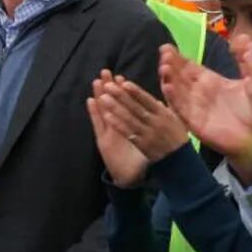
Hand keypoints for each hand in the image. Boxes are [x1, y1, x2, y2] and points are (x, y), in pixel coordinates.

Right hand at [86, 70, 147, 187]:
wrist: (132, 179)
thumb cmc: (143, 159)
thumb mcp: (152, 141)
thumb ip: (156, 124)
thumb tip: (162, 106)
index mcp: (133, 126)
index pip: (129, 104)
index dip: (125, 91)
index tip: (122, 78)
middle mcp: (119, 127)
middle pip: (114, 103)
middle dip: (110, 87)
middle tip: (105, 72)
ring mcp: (109, 133)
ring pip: (104, 110)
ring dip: (99, 96)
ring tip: (96, 81)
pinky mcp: (103, 141)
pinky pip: (98, 125)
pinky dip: (94, 113)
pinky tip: (90, 101)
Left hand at [98, 75, 187, 163]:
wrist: (180, 160)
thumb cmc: (177, 134)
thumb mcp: (177, 116)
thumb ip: (171, 100)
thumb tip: (168, 84)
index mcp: (164, 114)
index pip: (148, 101)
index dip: (136, 92)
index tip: (124, 83)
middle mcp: (155, 123)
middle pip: (136, 108)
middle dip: (121, 96)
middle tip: (107, 85)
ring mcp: (148, 134)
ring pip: (130, 120)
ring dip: (115, 108)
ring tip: (102, 98)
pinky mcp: (142, 145)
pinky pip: (128, 133)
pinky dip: (118, 125)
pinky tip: (107, 116)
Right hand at [159, 43, 251, 181]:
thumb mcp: (248, 80)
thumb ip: (244, 60)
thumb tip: (243, 37)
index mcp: (209, 83)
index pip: (188, 68)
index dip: (177, 58)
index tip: (167, 47)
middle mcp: (198, 94)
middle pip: (179, 77)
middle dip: (170, 65)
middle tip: (164, 53)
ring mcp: (195, 109)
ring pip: (176, 92)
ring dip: (168, 80)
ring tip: (164, 67)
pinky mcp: (196, 124)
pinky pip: (181, 111)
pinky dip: (174, 99)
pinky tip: (169, 88)